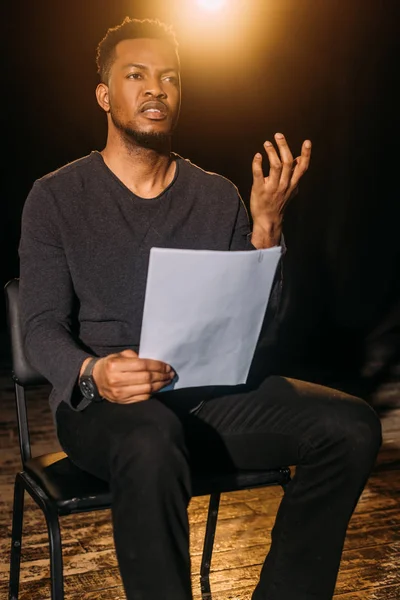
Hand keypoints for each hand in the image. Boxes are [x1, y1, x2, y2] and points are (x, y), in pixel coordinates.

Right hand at [83, 349, 174, 403]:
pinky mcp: (123, 401)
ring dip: (160, 385)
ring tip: (167, 380)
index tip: (167, 366)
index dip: (157, 366)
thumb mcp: (119, 356)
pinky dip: (153, 392)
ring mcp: (120, 393)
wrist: (95, 380)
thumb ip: (135, 357)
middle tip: (171, 373)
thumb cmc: (110, 365)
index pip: (142, 365)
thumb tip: (154, 362)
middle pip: (146, 378)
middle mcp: (117, 380)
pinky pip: (143, 397)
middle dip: (162, 375)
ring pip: (147, 389)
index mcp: (115, 366)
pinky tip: (158, 387)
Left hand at [250, 133, 311, 247]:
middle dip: (284, 147)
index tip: (307, 142)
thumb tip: (299, 158)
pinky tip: (257, 156)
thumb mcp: (290, 189)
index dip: (306, 154)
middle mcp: (284, 185)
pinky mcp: (260, 190)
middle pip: (288, 162)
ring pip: (275, 166)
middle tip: (278, 135)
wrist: (268, 220)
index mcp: (292, 184)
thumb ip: (295, 174)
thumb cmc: (278, 203)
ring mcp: (272, 188)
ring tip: (267, 143)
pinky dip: (258, 164)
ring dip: (271, 152)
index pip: (302, 167)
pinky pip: (259, 175)